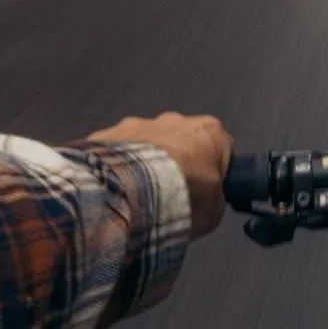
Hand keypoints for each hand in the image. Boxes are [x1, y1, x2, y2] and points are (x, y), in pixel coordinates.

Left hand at [88, 112, 233, 238]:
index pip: (221, 148)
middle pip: (183, 140)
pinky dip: (118, 165)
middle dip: (177, 161)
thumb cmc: (183, 198)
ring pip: (148, 142)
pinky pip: (117, 150)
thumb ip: (214, 197)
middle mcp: (176, 118)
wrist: (128, 193)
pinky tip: (115, 188)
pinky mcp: (106, 132)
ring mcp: (137, 122)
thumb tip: (206, 196)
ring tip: (137, 193)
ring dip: (146, 162)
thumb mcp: (214, 210)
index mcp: (210, 131)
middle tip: (169, 193)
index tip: (204, 191)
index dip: (214, 171)